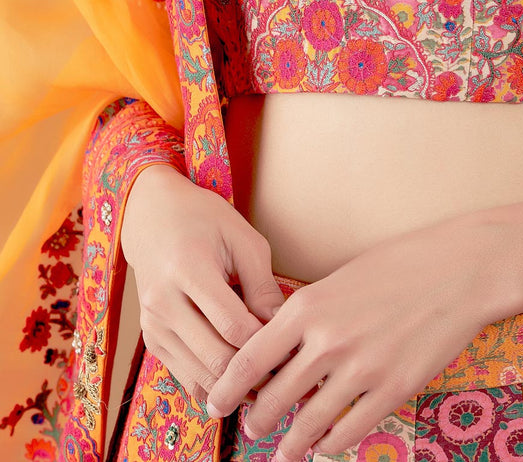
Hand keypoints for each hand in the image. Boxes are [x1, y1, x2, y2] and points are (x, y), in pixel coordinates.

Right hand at [120, 163, 286, 401]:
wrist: (152, 217)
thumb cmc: (203, 220)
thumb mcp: (242, 238)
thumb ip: (262, 284)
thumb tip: (282, 326)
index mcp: (188, 269)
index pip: (233, 326)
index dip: (267, 342)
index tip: (293, 345)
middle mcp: (164, 302)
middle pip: (216, 358)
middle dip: (255, 370)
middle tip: (286, 369)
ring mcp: (154, 325)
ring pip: (200, 377)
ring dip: (236, 384)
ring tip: (269, 377)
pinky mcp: (152, 340)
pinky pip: (187, 378)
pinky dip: (216, 384)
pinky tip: (241, 376)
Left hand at [204, 212, 496, 460]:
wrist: (458, 268)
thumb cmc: (399, 265)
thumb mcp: (340, 278)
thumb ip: (309, 314)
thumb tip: (281, 349)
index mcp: (307, 306)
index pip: (249, 359)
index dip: (227, 389)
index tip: (215, 404)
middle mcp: (327, 340)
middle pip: (273, 398)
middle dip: (258, 420)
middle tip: (253, 428)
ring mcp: (360, 369)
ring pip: (308, 424)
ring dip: (291, 445)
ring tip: (284, 452)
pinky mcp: (393, 389)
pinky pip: (348, 432)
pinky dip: (331, 444)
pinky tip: (327, 445)